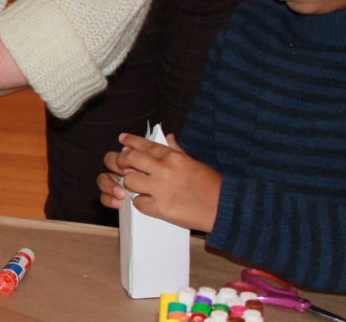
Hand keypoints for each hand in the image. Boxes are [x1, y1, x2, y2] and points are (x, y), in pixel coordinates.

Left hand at [96, 132, 220, 231]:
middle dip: (120, 160)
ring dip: (130, 184)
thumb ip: (176, 150)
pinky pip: (139, 203)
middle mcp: (164, 169)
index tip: (122, 140)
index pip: (144, 144)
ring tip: (136, 186)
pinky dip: (140, 203)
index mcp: (172, 157)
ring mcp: (161, 189)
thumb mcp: (193, 162)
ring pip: (129, 181)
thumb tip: (167, 136)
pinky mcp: (161, 208)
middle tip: (120, 165)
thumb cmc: (211, 184)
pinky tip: (148, 202)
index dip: (130, 141)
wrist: (226, 208)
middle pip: (129, 159)